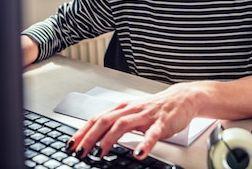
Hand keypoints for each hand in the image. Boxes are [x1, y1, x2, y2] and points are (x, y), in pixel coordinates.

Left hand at [67, 83, 200, 160]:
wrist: (181, 98)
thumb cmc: (155, 108)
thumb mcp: (132, 113)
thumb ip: (116, 124)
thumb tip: (96, 138)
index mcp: (122, 108)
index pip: (96, 118)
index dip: (82, 131)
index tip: (70, 144)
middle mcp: (131, 110)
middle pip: (105, 121)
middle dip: (90, 137)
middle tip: (80, 152)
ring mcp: (145, 116)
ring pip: (123, 125)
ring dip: (109, 139)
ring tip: (101, 153)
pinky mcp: (162, 123)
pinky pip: (152, 134)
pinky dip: (144, 144)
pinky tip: (138, 153)